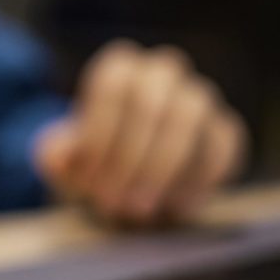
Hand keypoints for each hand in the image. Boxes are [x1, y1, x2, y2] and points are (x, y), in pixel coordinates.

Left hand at [35, 40, 246, 224]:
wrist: (125, 187)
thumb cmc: (90, 167)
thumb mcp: (62, 164)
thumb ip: (55, 156)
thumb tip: (59, 157)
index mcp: (119, 69)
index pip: (111, 87)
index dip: (98, 136)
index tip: (88, 181)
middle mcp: (162, 72)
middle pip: (149, 102)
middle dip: (128, 158)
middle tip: (112, 203)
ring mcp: (198, 98)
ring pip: (188, 118)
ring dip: (161, 169)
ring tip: (138, 210)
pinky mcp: (224, 130)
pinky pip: (222, 147)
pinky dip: (200, 180)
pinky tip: (175, 209)